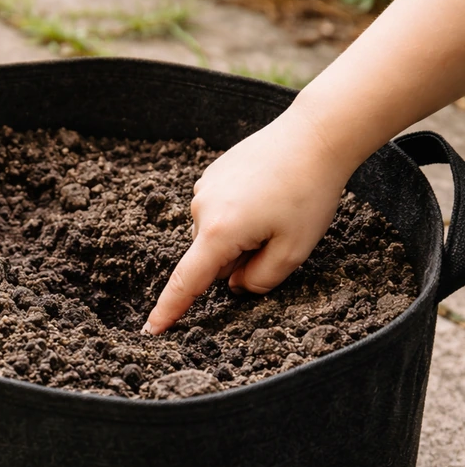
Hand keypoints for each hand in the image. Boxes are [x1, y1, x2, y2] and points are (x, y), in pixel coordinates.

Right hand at [143, 106, 350, 334]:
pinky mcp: (211, 175)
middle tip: (277, 234)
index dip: (169, 309)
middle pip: (211, 258)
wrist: (315, 135)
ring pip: (215, 234)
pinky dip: (238, 213)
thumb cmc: (309, 193)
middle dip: (238, 258)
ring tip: (275, 207)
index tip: (151, 330)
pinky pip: (219, 211)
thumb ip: (261, 280)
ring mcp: (204, 189)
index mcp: (219, 233)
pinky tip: (266, 192)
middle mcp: (202, 211)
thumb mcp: (295, 251)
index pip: (187, 282)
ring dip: (240, 234)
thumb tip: (236, 285)